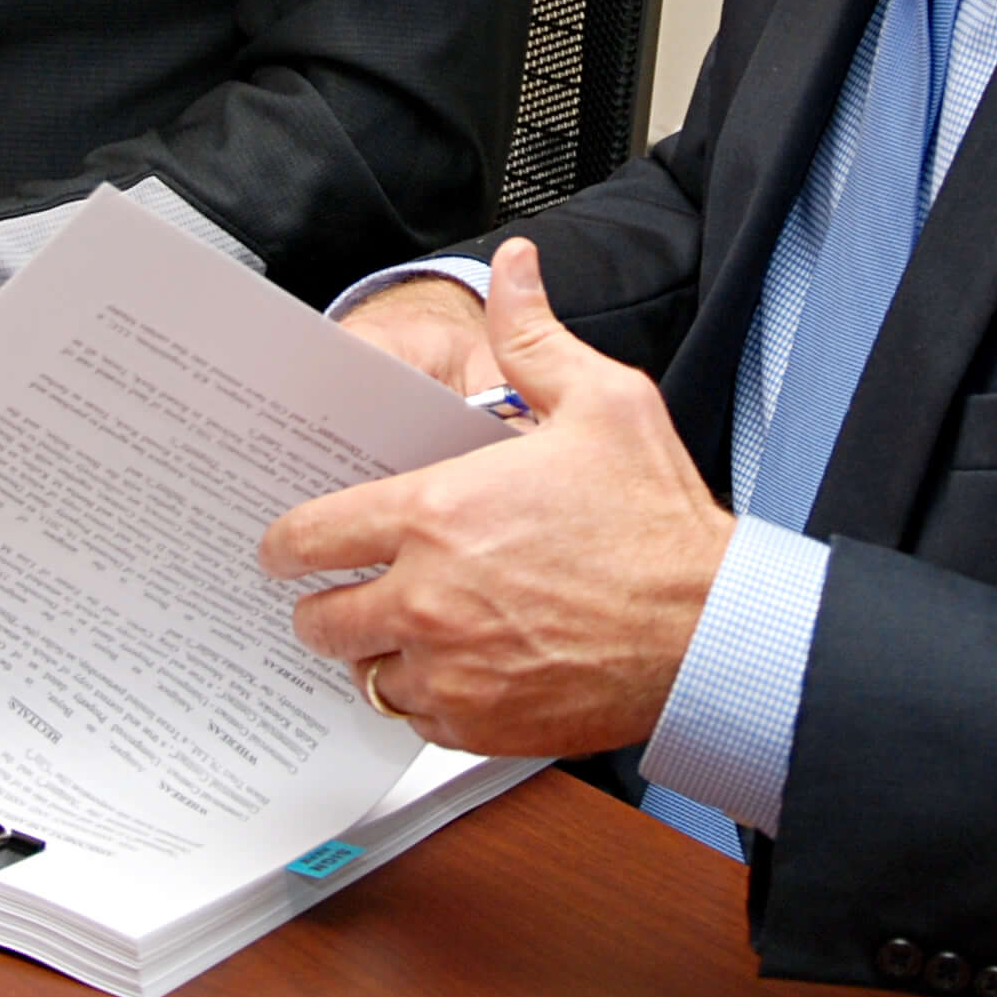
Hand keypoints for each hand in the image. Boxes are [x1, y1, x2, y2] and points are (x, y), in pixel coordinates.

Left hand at [262, 239, 731, 756]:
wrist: (711, 630)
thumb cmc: (659, 522)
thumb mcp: (603, 401)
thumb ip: (534, 336)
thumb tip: (513, 270)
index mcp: (437, 515)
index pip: (308, 537)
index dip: (286, 542)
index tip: (285, 547)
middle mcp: (428, 600)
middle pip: (320, 620)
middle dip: (324, 604)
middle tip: (344, 594)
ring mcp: (452, 671)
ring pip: (366, 675)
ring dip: (380, 654)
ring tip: (411, 632)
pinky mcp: (482, 726)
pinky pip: (418, 720)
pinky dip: (428, 699)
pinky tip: (458, 670)